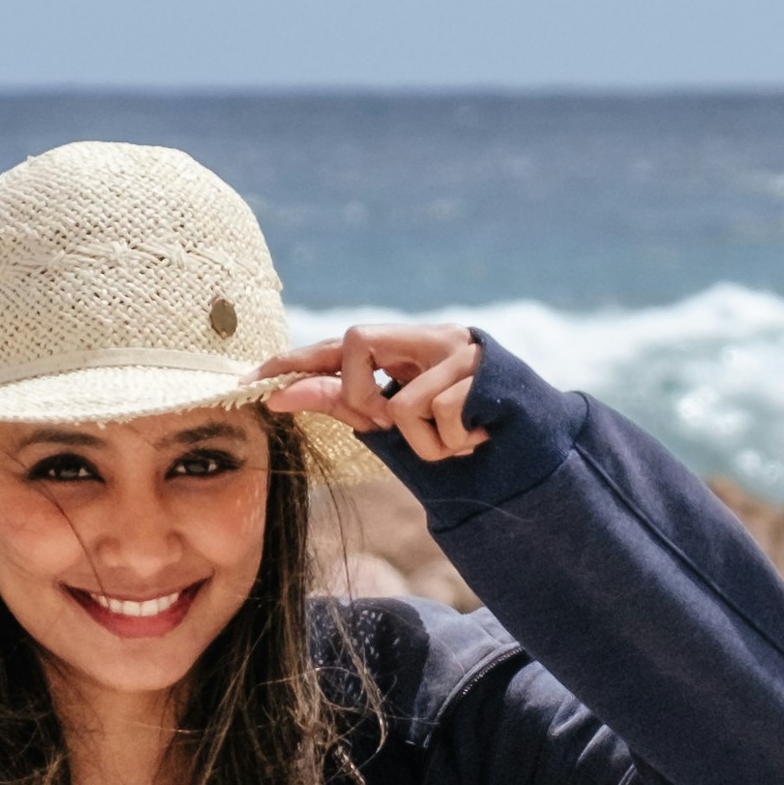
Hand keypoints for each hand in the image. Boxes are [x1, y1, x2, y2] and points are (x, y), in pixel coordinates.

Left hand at [257, 324, 485, 462]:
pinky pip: (436, 419)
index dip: (296, 359)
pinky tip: (475, 439)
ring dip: (422, 443)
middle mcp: (429, 337)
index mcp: (406, 345)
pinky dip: (450, 444)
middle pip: (357, 341)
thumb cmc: (456, 431)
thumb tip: (278, 395)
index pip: (339, 344)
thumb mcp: (395, 421)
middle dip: (361, 395)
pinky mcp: (483, 373)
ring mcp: (458, 351)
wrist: (533, 447)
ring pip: (399, 404)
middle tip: (389, 425)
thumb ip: (343, 402)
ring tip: (453, 441)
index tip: (251, 380)